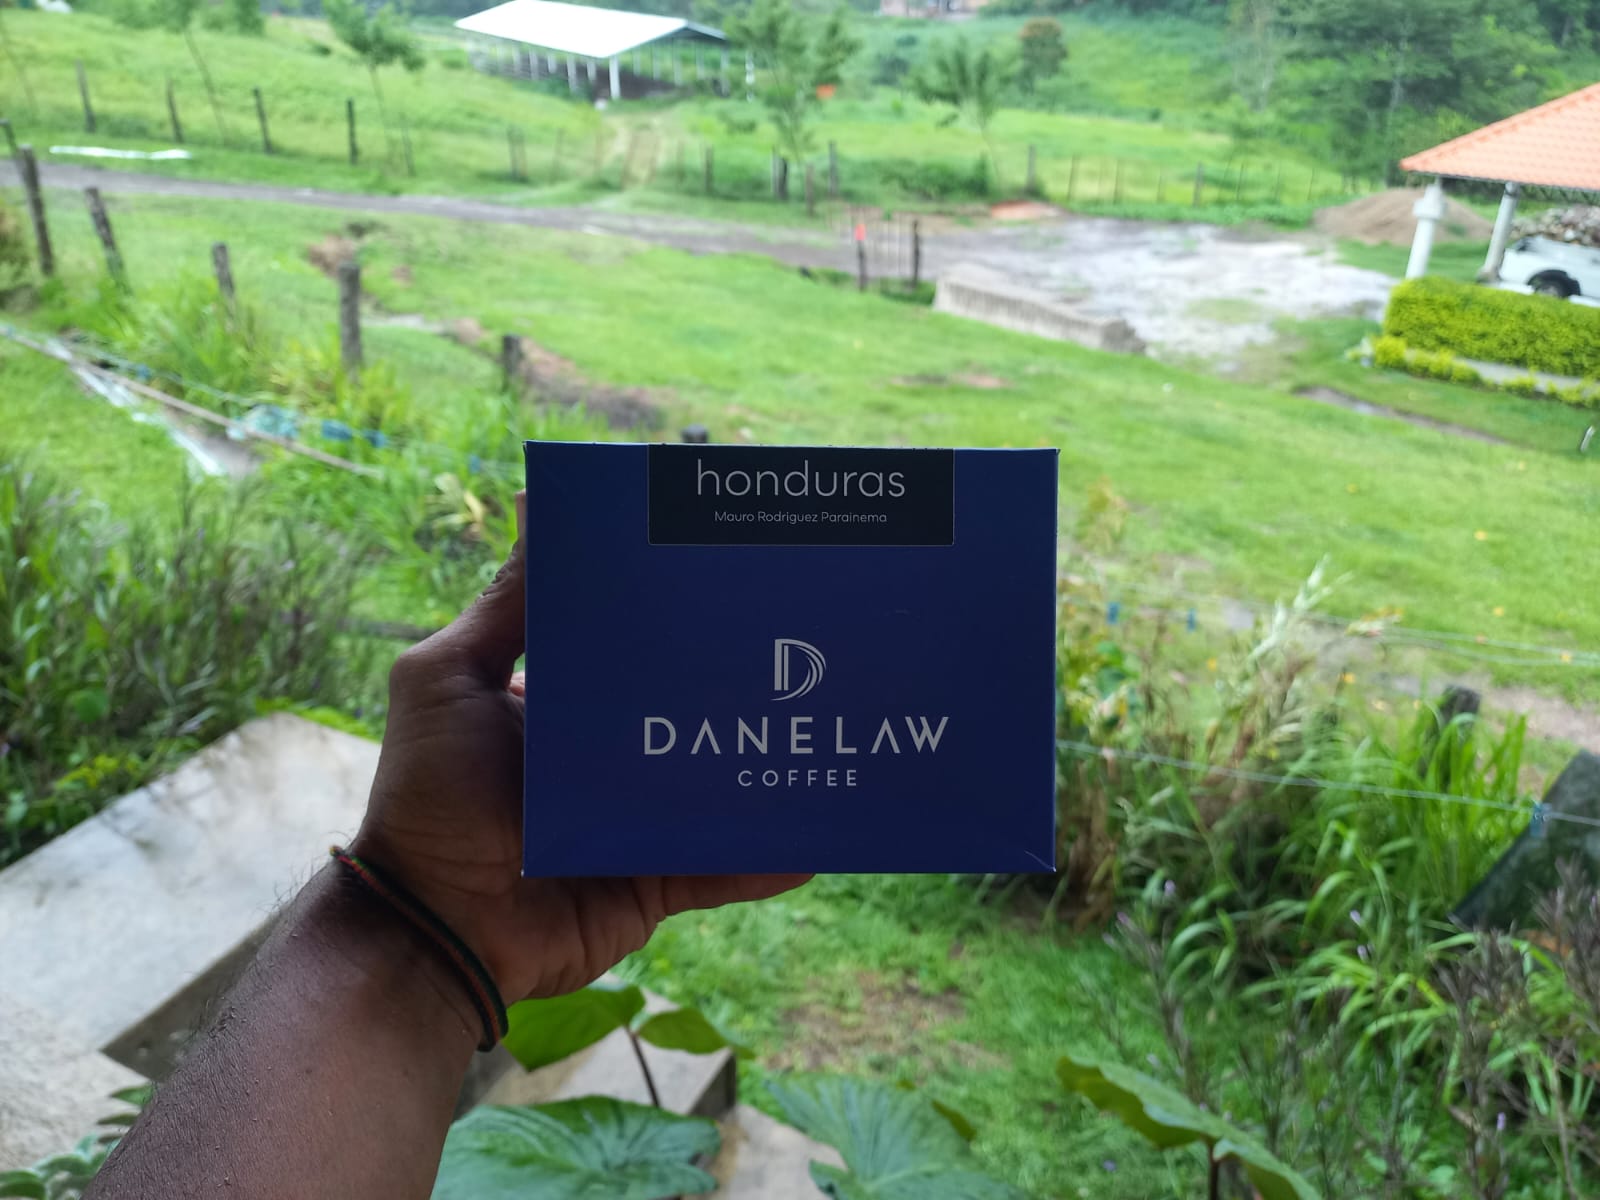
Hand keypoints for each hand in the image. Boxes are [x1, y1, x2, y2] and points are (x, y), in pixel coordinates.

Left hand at [352, 492, 809, 1001]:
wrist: (434, 928)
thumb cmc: (429, 795)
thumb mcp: (447, 679)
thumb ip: (504, 609)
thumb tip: (538, 505)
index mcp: (557, 704)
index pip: (625, 646)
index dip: (671, 614)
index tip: (728, 572)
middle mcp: (601, 760)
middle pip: (683, 714)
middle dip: (735, 686)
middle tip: (805, 642)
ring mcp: (632, 824)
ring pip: (714, 787)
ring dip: (764, 766)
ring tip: (829, 727)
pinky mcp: (652, 883)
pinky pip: (721, 866)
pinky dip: (767, 856)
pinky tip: (819, 836)